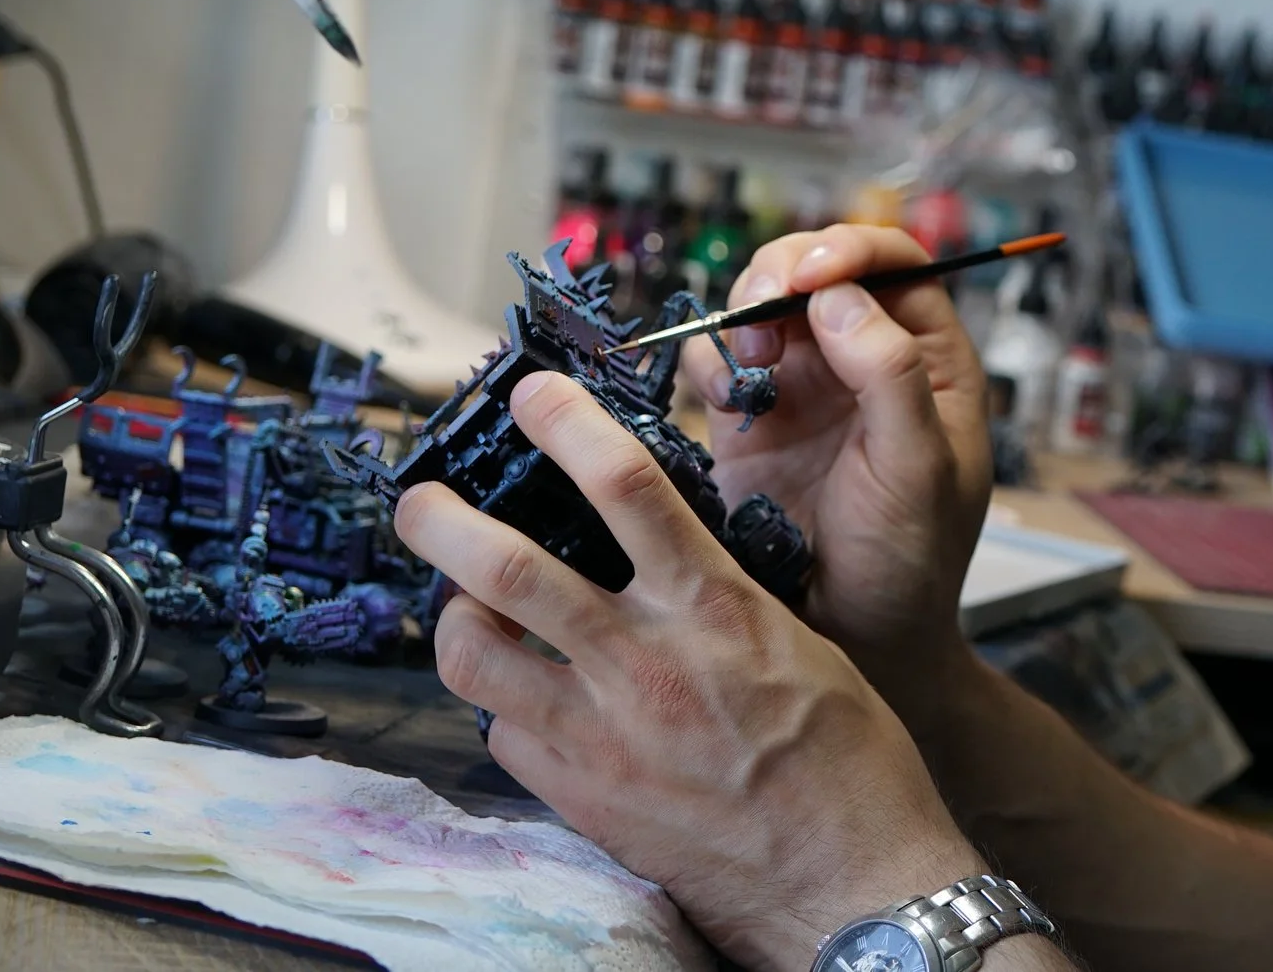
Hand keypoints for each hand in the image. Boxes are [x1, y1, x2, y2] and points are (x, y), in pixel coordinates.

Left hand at [395, 372, 982, 971]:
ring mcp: (601, 734)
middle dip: (445, 522)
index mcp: (713, 605)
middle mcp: (644, 661)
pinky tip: (519, 695)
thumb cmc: (847, 760)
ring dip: (450, 617)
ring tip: (454, 604)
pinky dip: (499, 704)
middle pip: (508, 566)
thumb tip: (664, 559)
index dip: (567, 425)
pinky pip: (503, 734)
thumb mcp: (795, 642)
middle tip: (421, 500)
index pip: (625, 484)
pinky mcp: (581, 796)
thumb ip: (717, 596)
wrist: (852, 877)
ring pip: (474, 654)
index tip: (534, 394)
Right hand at [679, 226, 993, 710]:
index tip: (810, 274)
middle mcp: (866, 360)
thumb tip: (840, 298)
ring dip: (744, 314)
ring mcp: (806, 387)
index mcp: (931, 360)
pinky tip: (725, 400)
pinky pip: (721, 360)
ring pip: (764, 306)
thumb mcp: (918, 470)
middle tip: (761, 315)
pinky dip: (711, 361)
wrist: (853, 641)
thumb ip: (891, 377)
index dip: (851, 250)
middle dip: (783, 275)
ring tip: (750, 365)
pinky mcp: (751, 421)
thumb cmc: (908, 563)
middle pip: (819, 270)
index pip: (897, 264)